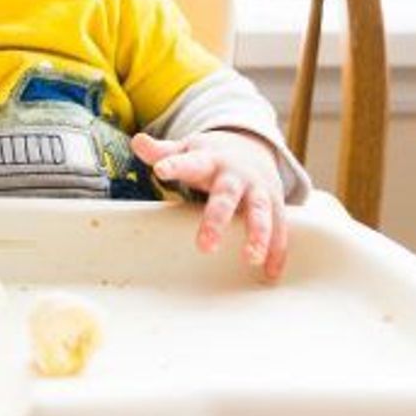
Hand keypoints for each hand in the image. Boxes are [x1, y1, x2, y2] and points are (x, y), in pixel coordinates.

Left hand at [130, 129, 288, 280]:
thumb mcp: (187, 149)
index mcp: (209, 161)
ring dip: (258, 235)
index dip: (174, 165)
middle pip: (226, 196)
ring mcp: (257, 189)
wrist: (251, 146)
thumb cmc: (211, 156)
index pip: (189, 162)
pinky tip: (270, 274)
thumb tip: (137, 141)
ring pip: (260, 212)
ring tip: (250, 258)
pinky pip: (279, 228)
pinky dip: (277, 250)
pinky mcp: (275, 204)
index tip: (160, 170)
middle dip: (217, 220)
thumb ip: (162, 152)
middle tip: (205, 246)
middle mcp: (235, 175)